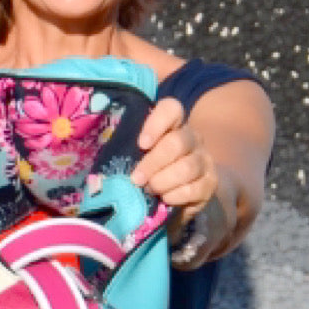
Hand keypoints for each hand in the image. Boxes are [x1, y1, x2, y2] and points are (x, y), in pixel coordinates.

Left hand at [130, 98, 217, 221]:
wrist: (181, 195)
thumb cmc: (150, 172)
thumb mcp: (138, 157)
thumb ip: (127, 151)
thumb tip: (99, 164)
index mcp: (173, 125)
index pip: (171, 109)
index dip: (156, 123)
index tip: (141, 144)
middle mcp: (192, 138)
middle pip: (177, 143)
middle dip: (153, 163)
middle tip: (136, 179)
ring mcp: (204, 160)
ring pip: (187, 167)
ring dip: (163, 181)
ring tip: (149, 190)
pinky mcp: (210, 183)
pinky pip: (194, 188)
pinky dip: (175, 196)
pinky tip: (165, 199)